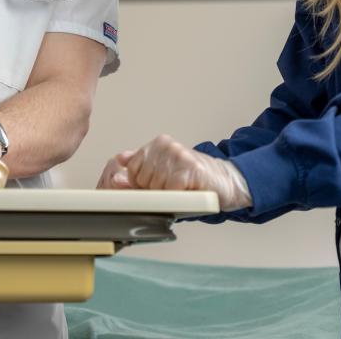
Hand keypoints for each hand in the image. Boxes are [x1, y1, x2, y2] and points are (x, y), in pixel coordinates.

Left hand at [96, 134, 251, 210]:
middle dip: (155, 191)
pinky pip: (172, 189)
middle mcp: (166, 145)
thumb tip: (116, 175)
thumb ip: (138, 174)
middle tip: (173, 189)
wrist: (224, 180)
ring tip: (181, 190)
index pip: (132, 169)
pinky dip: (179, 196)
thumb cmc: (191, 180)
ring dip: (168, 195)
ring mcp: (178, 153)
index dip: (141, 184)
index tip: (156, 187)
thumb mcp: (162, 176)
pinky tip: (189, 190)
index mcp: (156, 144)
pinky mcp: (191, 167)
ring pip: (156, 185)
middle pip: (143, 179)